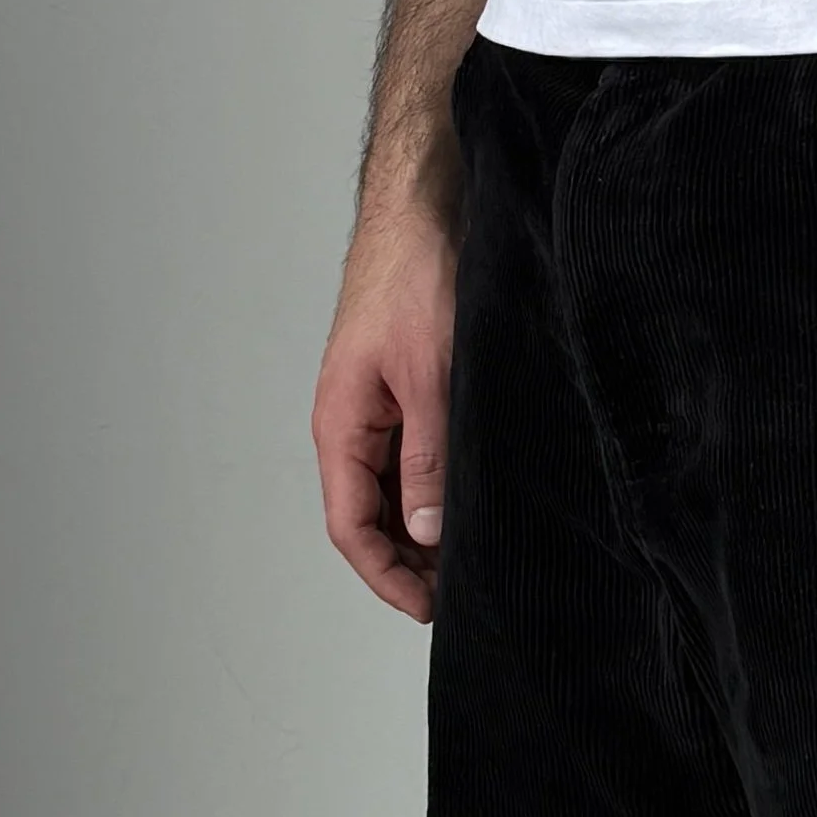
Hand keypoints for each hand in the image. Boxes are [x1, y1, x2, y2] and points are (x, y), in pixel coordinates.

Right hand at [311, 207, 460, 622]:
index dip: (388, 577)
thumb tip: (428, 530)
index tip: (430, 609)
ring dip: (428, 530)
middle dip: (412, 564)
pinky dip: (441, 492)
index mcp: (341, 425)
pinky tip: (475, 507)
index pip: (352, 527)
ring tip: (474, 559)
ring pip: (398, 495)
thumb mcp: (431, 377)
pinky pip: (418, 462)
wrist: (427, 207)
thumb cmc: (417, 275)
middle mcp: (354, 426)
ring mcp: (381, 412)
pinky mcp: (408, 395)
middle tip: (463, 595)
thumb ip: (428, 457)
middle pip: (373, 520)